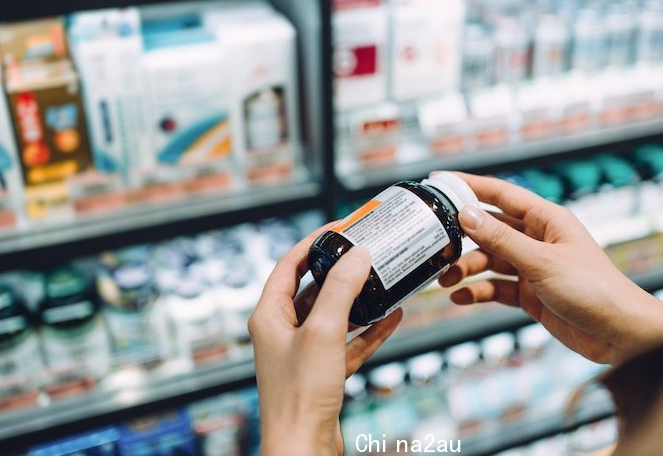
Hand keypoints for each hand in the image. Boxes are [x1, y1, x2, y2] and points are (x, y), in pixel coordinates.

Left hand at [249, 225, 402, 455]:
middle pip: (313, 289)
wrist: (303, 448)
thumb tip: (358, 256)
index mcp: (269, 316)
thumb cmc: (299, 394)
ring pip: (334, 316)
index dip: (312, 244)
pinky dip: (370, 330)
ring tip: (384, 279)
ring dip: (359, 299)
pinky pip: (349, 343)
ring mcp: (304, 353)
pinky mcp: (324, 374)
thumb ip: (341, 290)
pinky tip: (393, 316)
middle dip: (340, 271)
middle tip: (366, 252)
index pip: (288, 266)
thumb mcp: (323, 332)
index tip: (339, 229)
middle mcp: (283, 332)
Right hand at [438, 172, 662, 365]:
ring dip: (467, 269)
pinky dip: (479, 291)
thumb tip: (466, 214)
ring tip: (446, 280)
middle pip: (490, 229)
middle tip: (435, 245)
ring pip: (490, 261)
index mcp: (547, 220)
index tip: (439, 182)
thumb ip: (501, 239)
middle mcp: (539, 240)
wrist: (620, 334)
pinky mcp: (531, 294)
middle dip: (463, 238)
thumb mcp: (541, 261)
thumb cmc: (593, 289)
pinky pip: (497, 287)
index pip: (501, 194)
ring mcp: (534, 267)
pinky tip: (462, 297)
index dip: (469, 186)